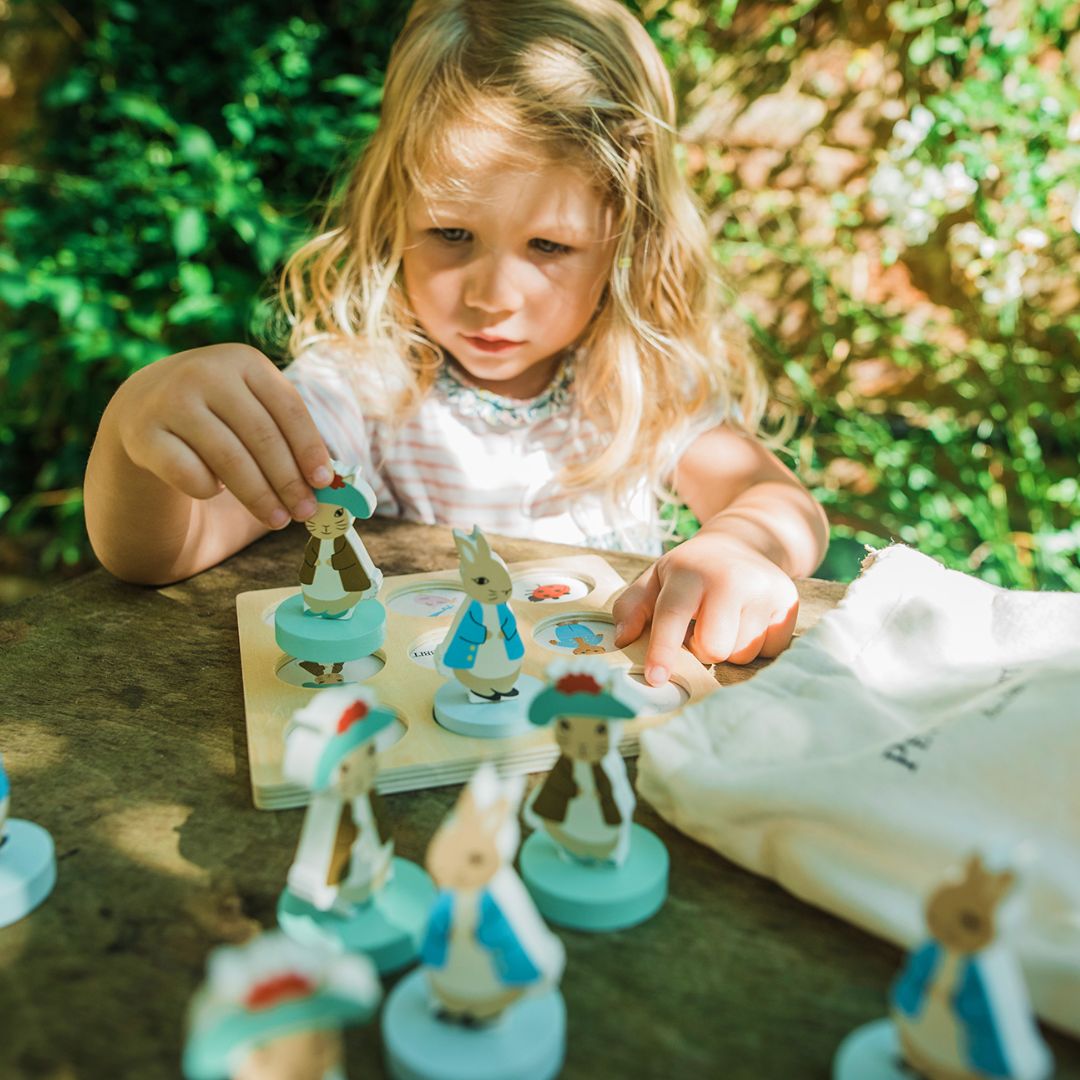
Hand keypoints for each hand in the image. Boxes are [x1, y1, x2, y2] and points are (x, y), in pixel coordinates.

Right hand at [113, 344, 331, 528]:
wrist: (145, 405)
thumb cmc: (221, 414)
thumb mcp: (253, 407)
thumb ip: (286, 435)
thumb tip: (328, 484)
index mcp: (244, 361)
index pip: (288, 408)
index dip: (309, 448)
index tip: (323, 483)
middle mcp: (206, 372)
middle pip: (261, 437)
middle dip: (288, 481)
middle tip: (305, 512)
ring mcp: (170, 401)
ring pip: (229, 459)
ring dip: (260, 496)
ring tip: (278, 519)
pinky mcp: (144, 434)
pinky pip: (189, 474)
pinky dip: (209, 489)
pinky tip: (216, 491)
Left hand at [612, 531, 799, 684]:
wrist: (742, 543)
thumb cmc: (691, 572)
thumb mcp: (655, 579)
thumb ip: (631, 606)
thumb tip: (623, 639)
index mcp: (689, 572)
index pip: (673, 615)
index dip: (662, 651)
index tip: (656, 679)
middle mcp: (731, 577)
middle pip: (713, 647)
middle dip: (702, 649)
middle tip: (700, 628)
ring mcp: (764, 589)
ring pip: (741, 653)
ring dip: (729, 648)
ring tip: (725, 621)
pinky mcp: (788, 603)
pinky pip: (768, 651)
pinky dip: (755, 645)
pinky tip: (747, 621)